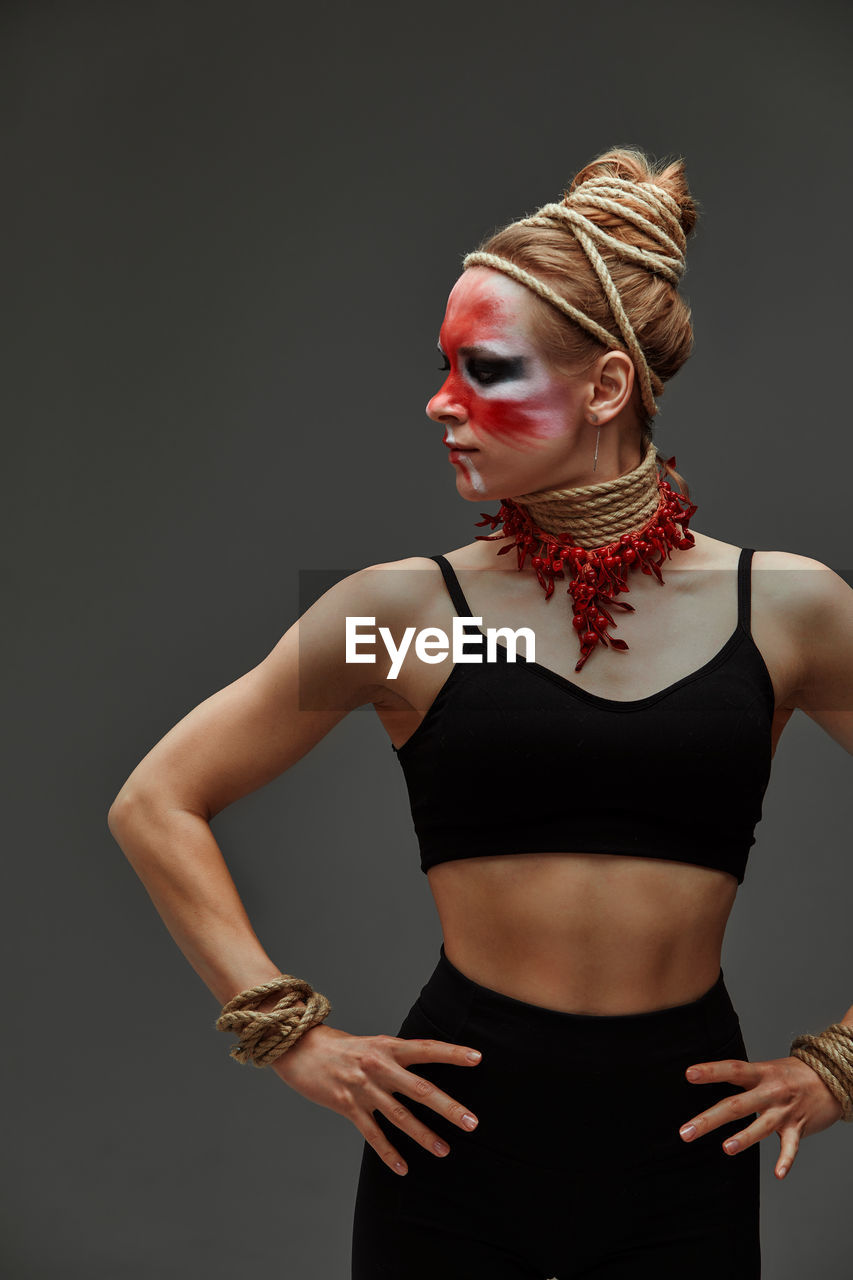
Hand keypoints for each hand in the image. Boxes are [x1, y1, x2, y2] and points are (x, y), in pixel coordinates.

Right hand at [272, 1021, 481, 1176]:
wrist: (300, 1049)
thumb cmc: (342, 1048)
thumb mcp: (374, 1044)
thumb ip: (397, 1058)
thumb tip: (423, 1072)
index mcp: (388, 1046)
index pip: (426, 1049)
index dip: (452, 1053)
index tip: (477, 1058)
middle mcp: (379, 1066)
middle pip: (420, 1089)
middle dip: (448, 1108)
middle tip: (472, 1123)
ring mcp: (363, 1087)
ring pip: (399, 1116)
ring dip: (423, 1135)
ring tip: (444, 1150)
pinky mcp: (347, 1105)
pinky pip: (372, 1133)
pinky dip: (388, 1152)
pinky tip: (403, 1167)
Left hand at [678, 1052, 843, 1178]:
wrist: (832, 1078)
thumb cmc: (791, 1075)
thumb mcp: (766, 1068)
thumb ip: (743, 1077)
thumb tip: (711, 1077)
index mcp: (761, 1073)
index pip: (733, 1070)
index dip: (712, 1071)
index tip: (689, 1074)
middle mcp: (771, 1091)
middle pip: (737, 1105)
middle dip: (709, 1119)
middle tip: (685, 1132)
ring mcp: (785, 1110)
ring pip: (762, 1126)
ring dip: (744, 1138)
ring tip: (727, 1148)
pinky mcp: (799, 1127)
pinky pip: (791, 1146)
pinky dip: (786, 1160)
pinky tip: (778, 1174)